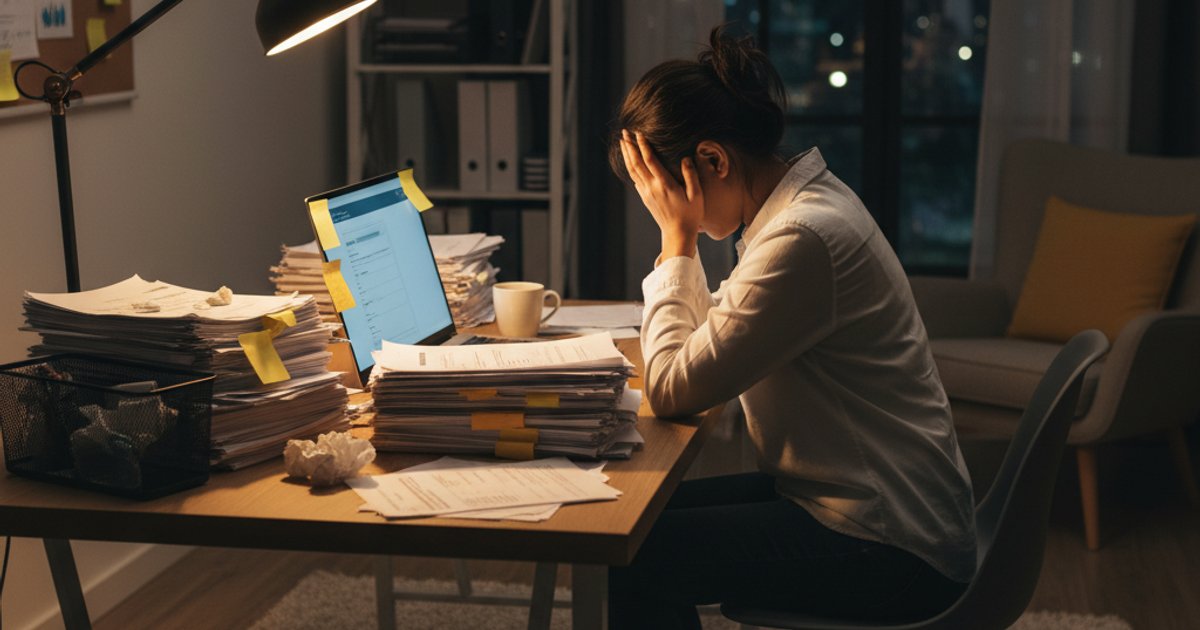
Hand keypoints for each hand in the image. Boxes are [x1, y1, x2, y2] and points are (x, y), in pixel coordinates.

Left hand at [621, 130, 702, 259]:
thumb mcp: (697, 195)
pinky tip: (630, 161)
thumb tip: (686, 159)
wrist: (677, 234)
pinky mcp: (645, 198)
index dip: (643, 146)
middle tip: (624, 133)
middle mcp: (652, 188)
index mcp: (665, 184)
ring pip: (632, 171)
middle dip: (630, 147)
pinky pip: (635, 179)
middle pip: (636, 163)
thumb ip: (691, 176)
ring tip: (623, 143)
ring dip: (627, 155)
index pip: (650, 161)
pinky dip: (630, 167)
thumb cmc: (690, 215)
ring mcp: (646, 193)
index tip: (639, 133)